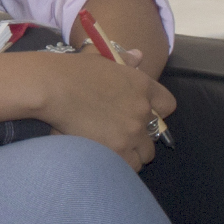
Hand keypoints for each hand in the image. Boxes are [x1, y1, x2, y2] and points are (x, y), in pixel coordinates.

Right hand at [34, 43, 177, 169]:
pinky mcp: (118, 151)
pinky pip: (129, 167)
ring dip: (132, 154)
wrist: (55, 87)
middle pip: (156, 135)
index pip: (168, 105)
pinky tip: (105, 159)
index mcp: (142, 86)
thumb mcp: (103, 59)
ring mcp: (132, 132)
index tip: (144, 117)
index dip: (158, 113)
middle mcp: (142, 110)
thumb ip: (125, 61)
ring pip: (145, 155)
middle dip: (141, 137)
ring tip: (112, 150)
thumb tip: (139, 56)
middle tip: (120, 136)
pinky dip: (120, 166)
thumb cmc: (74, 71)